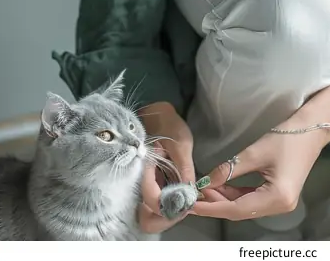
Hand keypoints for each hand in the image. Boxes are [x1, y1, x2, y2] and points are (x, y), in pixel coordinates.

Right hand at [137, 101, 196, 233]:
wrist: (157, 113)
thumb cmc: (168, 123)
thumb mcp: (181, 143)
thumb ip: (185, 169)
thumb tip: (190, 192)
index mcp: (143, 166)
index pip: (151, 198)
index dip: (168, 206)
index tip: (185, 204)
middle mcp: (138, 178)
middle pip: (145, 213)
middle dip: (164, 216)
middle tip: (183, 208)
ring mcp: (142, 181)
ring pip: (148, 210)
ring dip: (166, 210)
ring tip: (184, 202)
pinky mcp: (148, 181)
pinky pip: (154, 199)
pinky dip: (166, 202)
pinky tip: (179, 194)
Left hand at [190, 127, 328, 220]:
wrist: (312, 128)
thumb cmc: (287, 137)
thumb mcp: (255, 152)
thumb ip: (229, 169)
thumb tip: (206, 181)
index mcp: (277, 198)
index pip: (236, 209)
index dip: (212, 207)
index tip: (192, 204)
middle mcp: (280, 206)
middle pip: (241, 210)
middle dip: (216, 203)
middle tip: (194, 193)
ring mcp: (281, 203)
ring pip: (245, 206)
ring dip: (225, 199)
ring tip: (204, 189)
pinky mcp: (279, 195)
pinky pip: (252, 200)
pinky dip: (236, 194)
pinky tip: (222, 187)